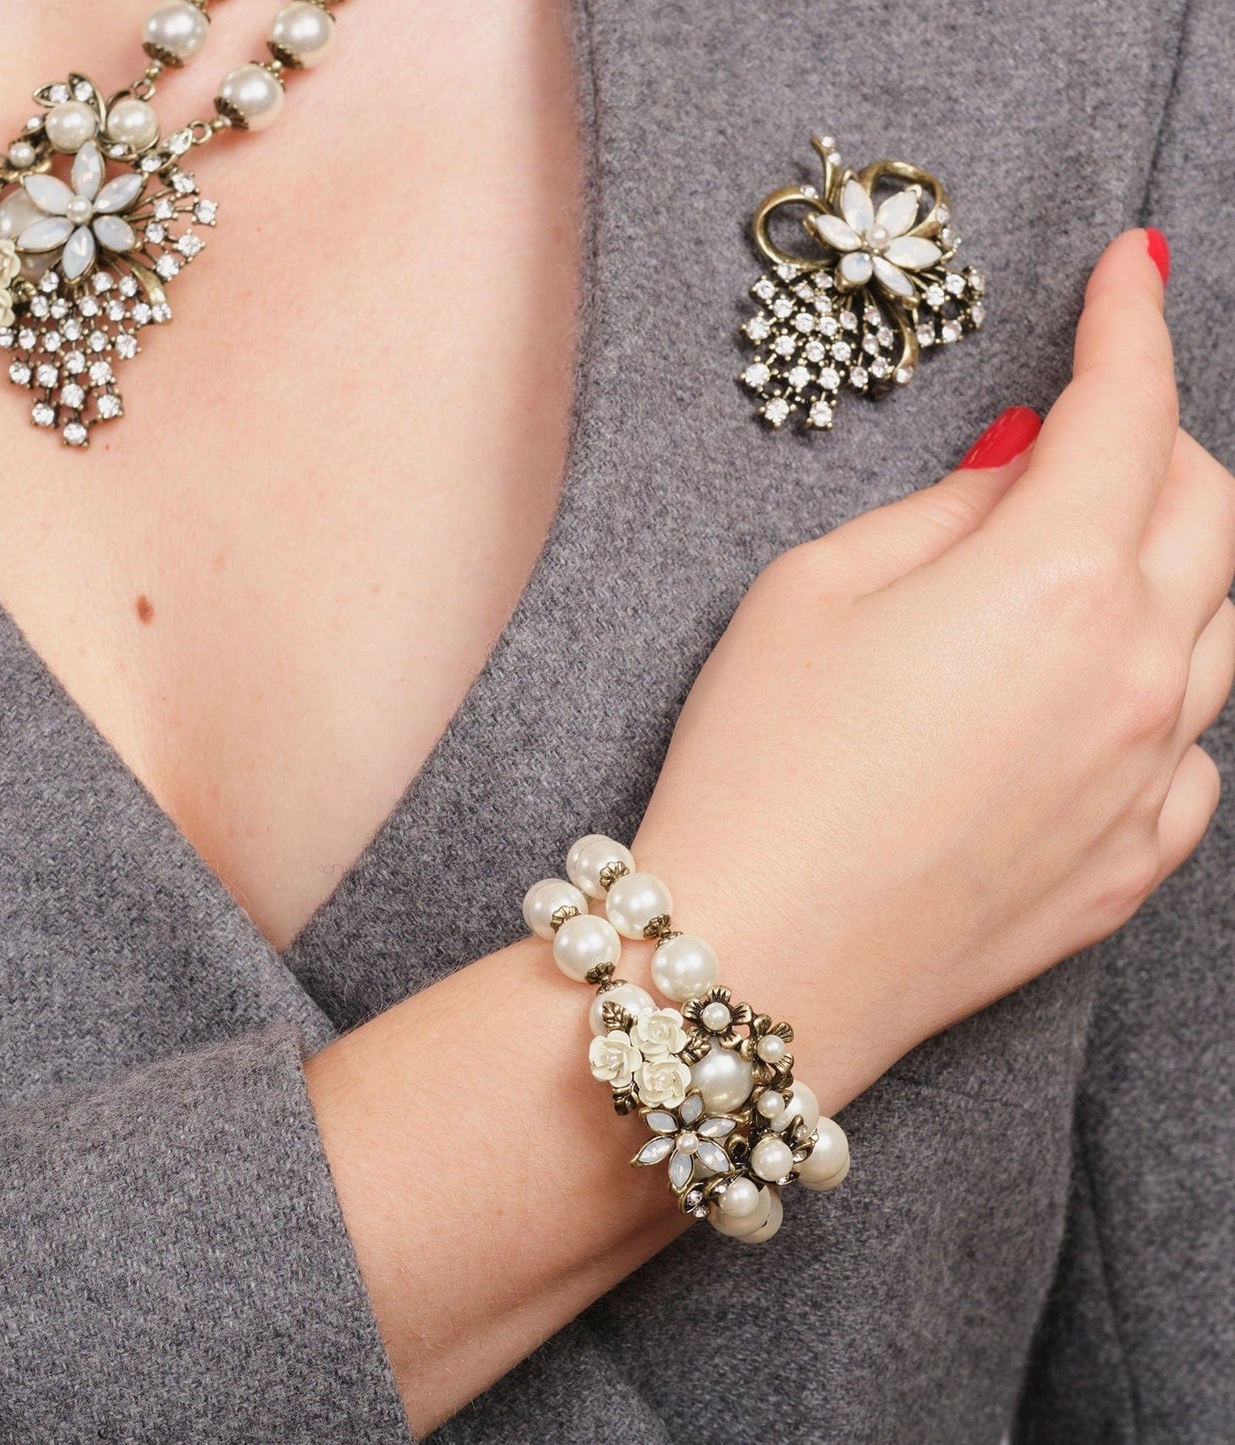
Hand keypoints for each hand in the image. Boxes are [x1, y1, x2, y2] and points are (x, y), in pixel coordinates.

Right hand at [633, 229, 1234, 1100]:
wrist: (756, 964)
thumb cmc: (758, 770)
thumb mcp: (811, 592)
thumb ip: (943, 513)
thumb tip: (1019, 472)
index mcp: (1057, 580)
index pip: (1129, 411)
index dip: (1129, 324)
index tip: (1128, 274)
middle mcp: (1139, 673)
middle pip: (1208, 509)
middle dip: (1155, 439)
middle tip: (1082, 429)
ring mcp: (1148, 782)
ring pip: (1222, 628)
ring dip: (1165, 564)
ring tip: (1079, 562)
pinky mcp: (1128, 869)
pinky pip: (1196, 753)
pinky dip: (1160, 693)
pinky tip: (1087, 700)